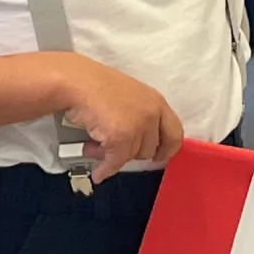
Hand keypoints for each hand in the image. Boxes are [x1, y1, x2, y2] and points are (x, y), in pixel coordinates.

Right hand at [65, 56, 182, 184]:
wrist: (78, 81)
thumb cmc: (99, 85)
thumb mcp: (131, 96)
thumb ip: (142, 117)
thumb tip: (143, 146)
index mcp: (156, 101)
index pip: (175, 133)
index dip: (167, 149)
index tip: (159, 156)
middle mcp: (151, 114)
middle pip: (150, 149)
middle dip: (132, 151)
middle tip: (115, 147)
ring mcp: (137, 126)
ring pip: (131, 157)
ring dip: (114, 157)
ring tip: (97, 146)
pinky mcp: (121, 138)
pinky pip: (115, 163)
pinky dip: (105, 170)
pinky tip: (99, 172)